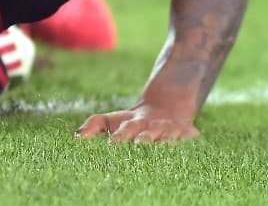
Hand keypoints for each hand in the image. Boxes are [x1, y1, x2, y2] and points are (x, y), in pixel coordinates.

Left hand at [75, 104, 199, 142]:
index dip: (120, 136)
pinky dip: (190, 150)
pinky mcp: (190, 137)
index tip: (112, 144)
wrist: (166, 107)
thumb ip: (93, 126)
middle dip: (144, 141)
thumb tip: (76, 137)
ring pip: (170, 141)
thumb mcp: (111, 120)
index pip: (125, 130)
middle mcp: (152, 127)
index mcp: (133, 124)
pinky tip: (189, 158)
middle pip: (148, 135)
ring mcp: (172, 132)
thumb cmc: (131, 121)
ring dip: (166, 146)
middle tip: (139, 146)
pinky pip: (191, 145)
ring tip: (162, 153)